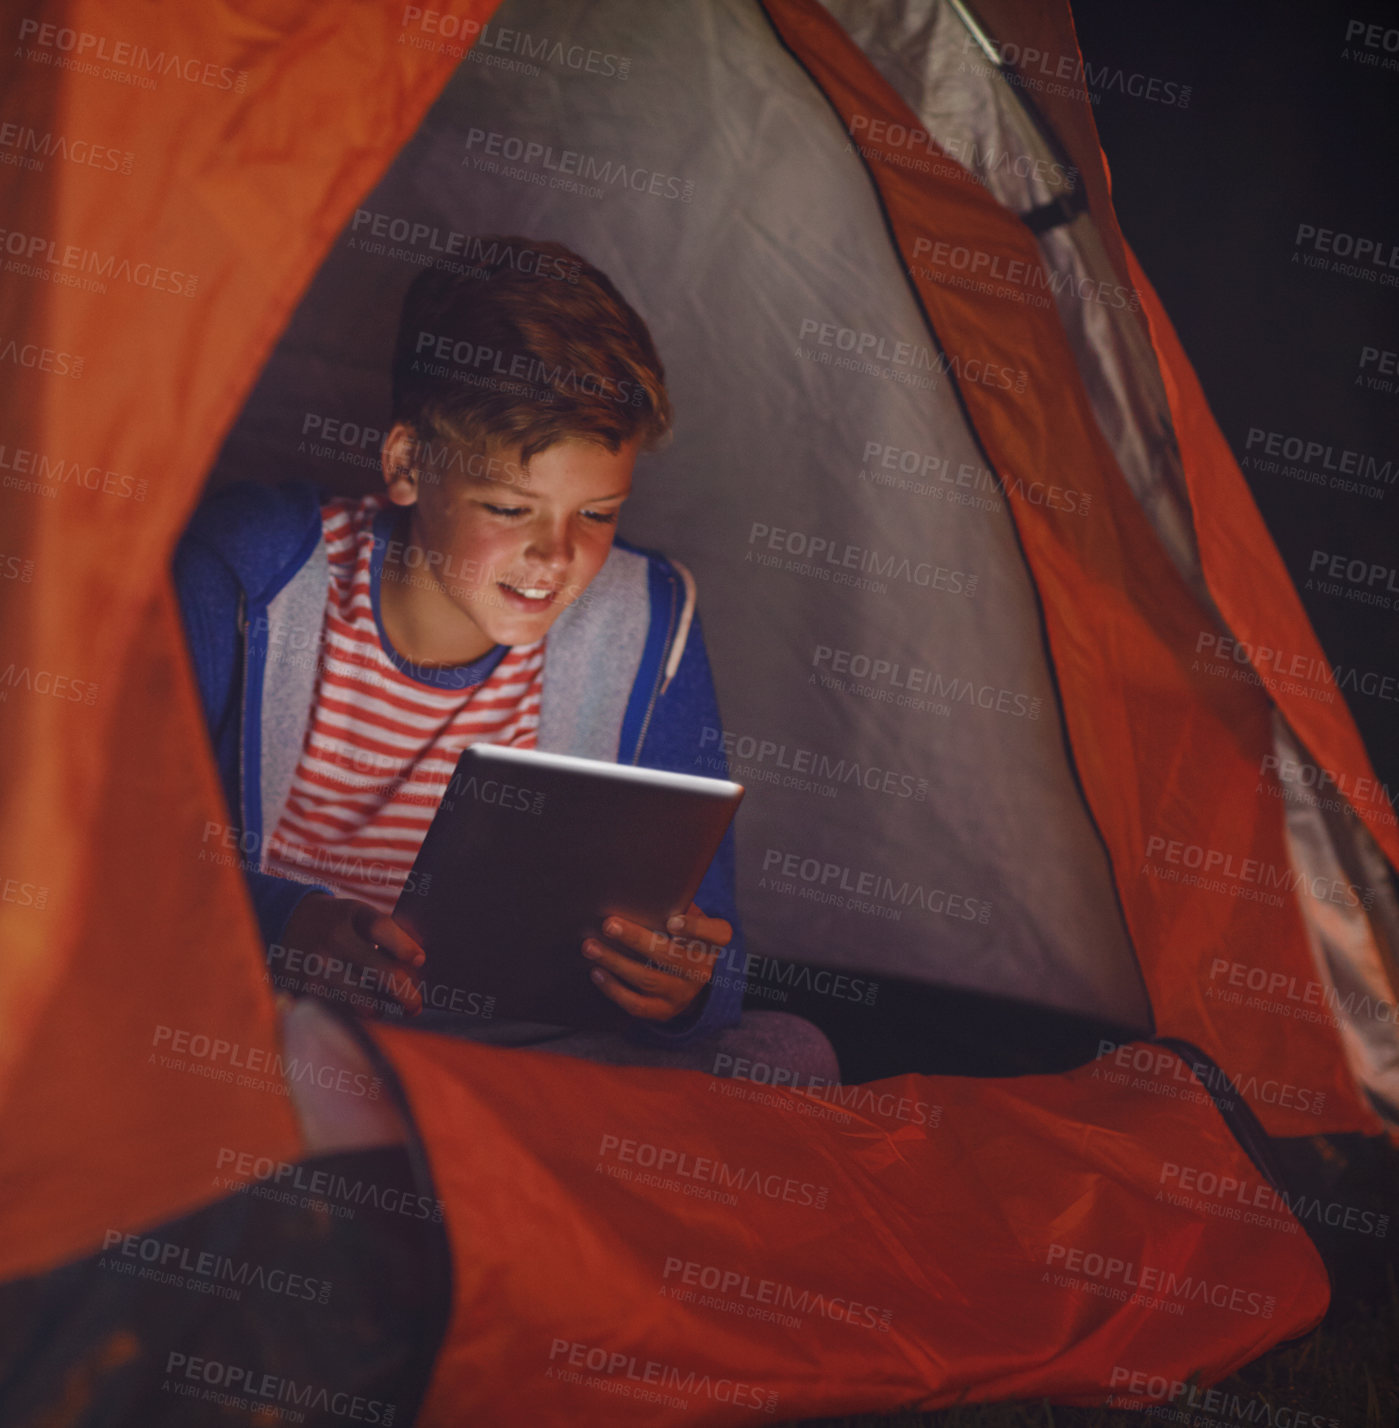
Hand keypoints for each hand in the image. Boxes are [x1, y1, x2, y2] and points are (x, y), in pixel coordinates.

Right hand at [275, 894, 424, 1016]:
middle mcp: (334, 940)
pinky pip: (342, 1012)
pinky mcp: (306, 989)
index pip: (383, 929)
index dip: (405, 947)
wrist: (288, 921)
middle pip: (382, 972)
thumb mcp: (360, 913)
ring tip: (386, 1006)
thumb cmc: (339, 921)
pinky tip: (361, 1008)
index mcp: (352, 915)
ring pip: (363, 1002)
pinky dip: (355, 1013)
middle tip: (415, 1006)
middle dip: (406, 994)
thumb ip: (389, 932)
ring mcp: (319, 967)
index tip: (420, 960)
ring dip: (380, 1009)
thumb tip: (418, 962)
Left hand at [581, 902, 731, 1022]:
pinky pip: (636, 1004)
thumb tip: (637, 891)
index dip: (695, 929)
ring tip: (590, 947)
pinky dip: (613, 989)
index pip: (716, 935)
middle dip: (635, 939)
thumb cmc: (680, 939)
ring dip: (615, 962)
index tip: (672, 921)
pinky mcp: (663, 1011)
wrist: (686, 982)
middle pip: (669, 955)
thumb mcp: (687, 921)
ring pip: (646, 979)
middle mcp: (701, 971)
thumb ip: (674, 906)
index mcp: (711, 944)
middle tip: (609, 925)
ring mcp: (682, 994)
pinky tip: (597, 972)